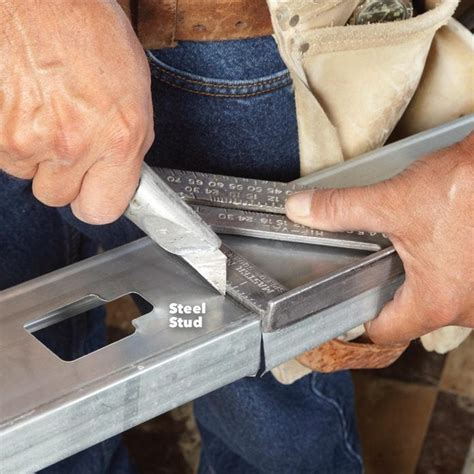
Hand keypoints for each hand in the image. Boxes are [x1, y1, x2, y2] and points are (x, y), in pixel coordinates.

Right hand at [0, 0, 153, 223]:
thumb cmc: (89, 33)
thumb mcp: (134, 95)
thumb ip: (128, 148)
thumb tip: (120, 179)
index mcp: (119, 138)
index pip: (102, 211)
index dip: (96, 201)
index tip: (95, 190)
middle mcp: (72, 144)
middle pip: (58, 197)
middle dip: (63, 175)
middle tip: (68, 138)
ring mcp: (27, 138)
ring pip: (27, 174)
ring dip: (35, 153)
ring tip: (46, 109)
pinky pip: (4, 154)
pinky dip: (12, 136)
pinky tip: (25, 103)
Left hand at [285, 134, 473, 344]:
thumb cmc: (470, 187)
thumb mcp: (395, 201)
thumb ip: (342, 210)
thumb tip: (301, 209)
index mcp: (437, 302)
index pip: (384, 331)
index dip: (361, 315)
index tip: (350, 298)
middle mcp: (468, 309)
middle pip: (411, 312)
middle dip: (393, 285)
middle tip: (378, 257)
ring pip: (439, 295)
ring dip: (423, 272)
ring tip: (413, 241)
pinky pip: (461, 281)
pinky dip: (447, 264)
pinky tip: (441, 237)